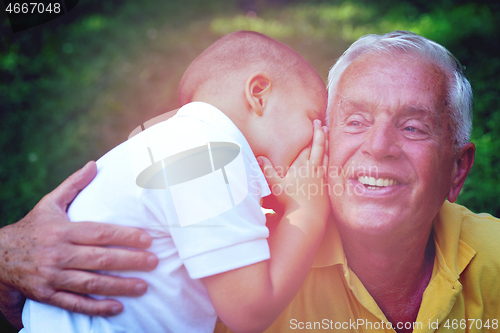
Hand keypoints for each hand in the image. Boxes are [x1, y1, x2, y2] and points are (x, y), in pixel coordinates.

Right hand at [0, 161, 158, 322]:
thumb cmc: (32, 227)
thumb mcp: (49, 203)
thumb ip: (73, 185)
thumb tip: (94, 165)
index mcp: (62, 231)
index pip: (100, 233)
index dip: (125, 236)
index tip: (147, 239)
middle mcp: (58, 254)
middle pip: (100, 259)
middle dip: (130, 261)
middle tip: (154, 262)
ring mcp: (52, 276)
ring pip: (90, 283)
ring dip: (119, 286)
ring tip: (143, 286)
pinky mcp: (47, 295)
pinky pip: (74, 304)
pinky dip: (96, 308)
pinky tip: (117, 308)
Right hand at [259, 120, 329, 217]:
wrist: (307, 218)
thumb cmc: (289, 202)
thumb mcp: (275, 185)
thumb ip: (267, 170)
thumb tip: (259, 157)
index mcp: (303, 166)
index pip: (309, 145)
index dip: (313, 133)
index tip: (315, 122)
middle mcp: (315, 170)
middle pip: (320, 148)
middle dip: (321, 135)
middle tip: (323, 125)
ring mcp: (322, 179)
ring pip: (327, 158)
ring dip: (327, 147)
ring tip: (328, 139)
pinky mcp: (327, 188)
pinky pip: (330, 170)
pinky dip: (330, 163)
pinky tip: (330, 163)